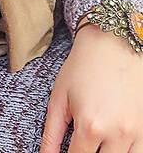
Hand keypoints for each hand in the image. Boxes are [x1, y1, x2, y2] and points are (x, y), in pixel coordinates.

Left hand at [40, 22, 142, 151]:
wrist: (112, 44)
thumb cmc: (82, 67)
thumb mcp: (59, 98)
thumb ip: (52, 133)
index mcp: (90, 126)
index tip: (65, 151)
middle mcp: (116, 135)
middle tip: (79, 143)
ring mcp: (136, 134)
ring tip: (94, 142)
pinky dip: (124, 151)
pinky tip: (110, 143)